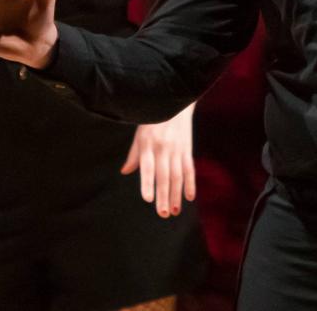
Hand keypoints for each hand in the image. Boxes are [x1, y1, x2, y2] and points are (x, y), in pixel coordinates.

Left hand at [120, 103, 196, 217]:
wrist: (175, 103)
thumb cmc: (153, 120)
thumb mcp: (140, 134)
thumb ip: (134, 154)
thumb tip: (125, 172)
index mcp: (148, 145)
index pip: (148, 167)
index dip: (148, 183)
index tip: (148, 199)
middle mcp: (163, 148)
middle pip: (164, 176)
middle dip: (164, 196)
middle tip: (162, 214)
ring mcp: (177, 149)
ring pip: (177, 175)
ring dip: (176, 194)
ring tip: (174, 211)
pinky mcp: (187, 148)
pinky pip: (189, 168)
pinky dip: (190, 183)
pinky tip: (190, 197)